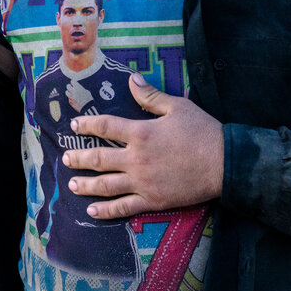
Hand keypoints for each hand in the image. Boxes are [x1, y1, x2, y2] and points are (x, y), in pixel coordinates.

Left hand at [63, 73, 223, 218]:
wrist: (225, 164)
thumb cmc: (203, 132)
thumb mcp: (178, 107)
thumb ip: (150, 96)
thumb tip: (131, 79)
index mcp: (141, 133)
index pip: (105, 127)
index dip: (87, 125)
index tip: (74, 125)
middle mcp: (136, 159)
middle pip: (98, 159)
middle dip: (78, 158)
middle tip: (65, 158)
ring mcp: (142, 182)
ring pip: (105, 186)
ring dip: (85, 185)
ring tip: (72, 184)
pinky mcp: (152, 200)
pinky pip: (123, 208)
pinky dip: (105, 211)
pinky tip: (92, 212)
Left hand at [66, 79, 93, 112]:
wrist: (87, 107)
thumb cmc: (89, 99)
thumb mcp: (87, 92)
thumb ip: (81, 89)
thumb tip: (79, 88)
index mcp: (78, 88)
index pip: (72, 82)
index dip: (73, 82)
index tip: (73, 82)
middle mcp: (73, 92)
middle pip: (68, 86)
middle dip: (69, 86)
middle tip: (71, 87)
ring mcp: (71, 97)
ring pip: (66, 92)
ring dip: (69, 92)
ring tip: (71, 93)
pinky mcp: (70, 102)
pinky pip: (69, 98)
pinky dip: (71, 98)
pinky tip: (74, 99)